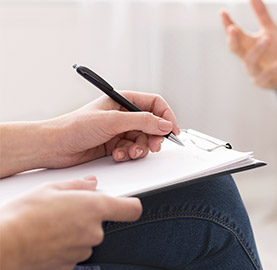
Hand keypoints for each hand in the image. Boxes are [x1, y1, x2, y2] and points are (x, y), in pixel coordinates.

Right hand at [0, 176, 141, 269]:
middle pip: (102, 223)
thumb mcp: (50, 188)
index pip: (132, 209)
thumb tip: (91, 183)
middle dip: (87, 217)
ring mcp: (83, 250)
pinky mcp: (71, 265)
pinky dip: (64, 246)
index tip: (125, 203)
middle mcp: (94, 232)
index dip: (129, 205)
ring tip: (50, 224)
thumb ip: (77, 185)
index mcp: (94, 208)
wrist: (5, 245)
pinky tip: (47, 238)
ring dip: (74, 232)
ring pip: (86, 238)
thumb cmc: (24, 216)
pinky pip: (73, 251)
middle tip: (64, 210)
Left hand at [44, 91, 180, 168]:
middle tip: (153, 146)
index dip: (166, 116)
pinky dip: (128, 154)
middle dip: (154, 137)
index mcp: (123, 100)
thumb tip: (165, 124)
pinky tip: (118, 155)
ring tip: (130, 152)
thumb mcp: (113, 121)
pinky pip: (132, 149)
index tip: (172, 131)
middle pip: (152, 124)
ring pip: (143, 140)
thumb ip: (142, 121)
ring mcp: (120, 130)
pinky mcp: (116, 144)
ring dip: (140, 148)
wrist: (54, 146)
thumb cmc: (75, 126)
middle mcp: (124, 114)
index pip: (155, 104)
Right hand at [220, 0, 276, 88]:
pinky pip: (270, 73)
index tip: (223, 12)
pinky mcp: (264, 80)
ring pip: (251, 61)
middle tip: (232, 28)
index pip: (233, 34)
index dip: (227, 24)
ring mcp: (253, 71)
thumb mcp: (270, 30)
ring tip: (267, 38)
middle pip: (235, 49)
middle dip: (233, 39)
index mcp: (245, 45)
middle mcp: (246, 58)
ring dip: (258, 49)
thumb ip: (261, 15)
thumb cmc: (274, 51)